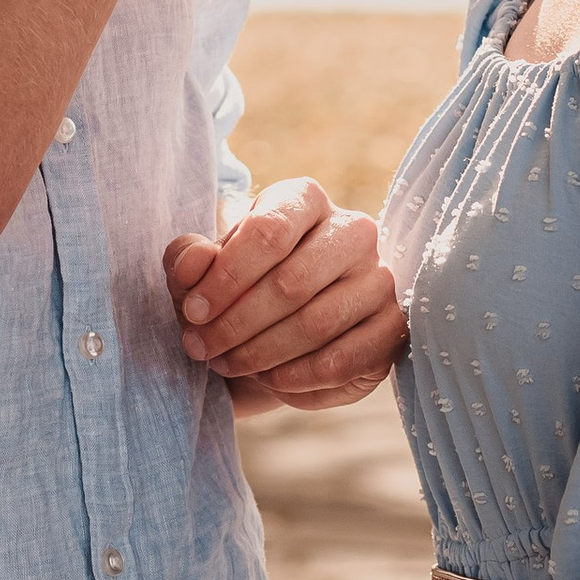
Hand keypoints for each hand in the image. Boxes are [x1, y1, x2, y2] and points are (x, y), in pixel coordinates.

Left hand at [164, 178, 406, 407]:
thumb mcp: (199, 273)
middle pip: (293, 282)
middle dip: (236, 323)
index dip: (225, 278)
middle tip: (200, 348)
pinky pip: (342, 360)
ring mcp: (380, 280)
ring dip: (261, 353)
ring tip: (228, 363)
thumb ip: (187, 260)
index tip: (193, 312)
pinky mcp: (392, 329)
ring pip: (318, 323)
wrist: (275, 334)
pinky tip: (268, 379)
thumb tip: (195, 263)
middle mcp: (353, 230)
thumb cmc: (235, 292)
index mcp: (305, 200)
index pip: (269, 231)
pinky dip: (296, 378)